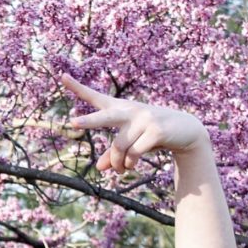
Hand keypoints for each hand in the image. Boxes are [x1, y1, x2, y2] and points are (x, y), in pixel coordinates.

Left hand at [61, 73, 208, 173]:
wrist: (186, 132)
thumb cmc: (151, 134)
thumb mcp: (130, 142)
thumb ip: (112, 153)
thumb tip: (100, 168)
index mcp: (120, 109)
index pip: (96, 97)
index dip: (78, 88)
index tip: (62, 76)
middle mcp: (130, 111)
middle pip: (105, 118)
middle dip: (89, 121)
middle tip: (73, 123)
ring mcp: (144, 119)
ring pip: (118, 147)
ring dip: (117, 164)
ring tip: (120, 170)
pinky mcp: (156, 130)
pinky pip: (133, 153)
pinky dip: (129, 164)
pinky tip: (130, 167)